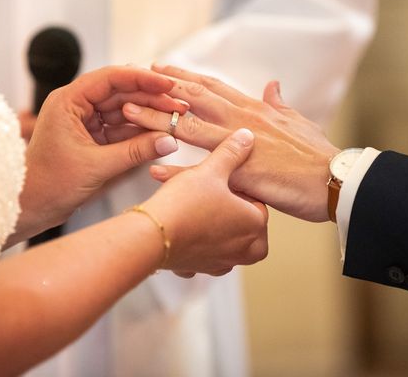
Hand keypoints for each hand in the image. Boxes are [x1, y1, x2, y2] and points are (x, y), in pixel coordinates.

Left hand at [14, 66, 188, 242]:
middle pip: (121, 93)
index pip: (110, 78)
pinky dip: (139, 132)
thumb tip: (169, 141)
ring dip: (148, 115)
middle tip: (179, 106)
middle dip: (151, 99)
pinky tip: (160, 134)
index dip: (142, 79)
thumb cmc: (49, 185)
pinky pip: (121, 128)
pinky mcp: (92, 137)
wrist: (29, 208)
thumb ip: (135, 152)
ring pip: (124, 110)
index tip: (168, 86)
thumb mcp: (97, 166)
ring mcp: (84, 121)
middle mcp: (76, 105)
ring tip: (175, 119)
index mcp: (68, 101)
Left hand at [123, 64, 340, 222]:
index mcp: (253, 108)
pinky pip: (201, 171)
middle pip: (193, 98)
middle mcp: (241, 120)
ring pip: (189, 127)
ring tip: (128, 112)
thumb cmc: (316, 153)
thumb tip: (272, 85)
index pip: (211, 86)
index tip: (161, 69)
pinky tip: (152, 168)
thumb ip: (278, 104)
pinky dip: (175, 170)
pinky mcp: (240, 172)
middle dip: (160, 89)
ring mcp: (239, 144)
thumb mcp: (296, 120)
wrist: (335, 180)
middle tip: (132, 79)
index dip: (184, 77)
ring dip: (156, 118)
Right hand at [140, 128, 268, 275]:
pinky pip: (203, 254)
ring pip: (225, 239)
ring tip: (194, 208)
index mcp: (256, 225)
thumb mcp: (210, 170)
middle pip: (244, 222)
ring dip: (213, 226)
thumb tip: (248, 136)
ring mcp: (222, 263)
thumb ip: (232, 152)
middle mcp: (245, 250)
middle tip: (209, 193)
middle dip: (228, 208)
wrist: (151, 236)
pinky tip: (182, 229)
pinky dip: (195, 243)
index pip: (256, 200)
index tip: (219, 179)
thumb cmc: (184, 203)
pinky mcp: (199, 270)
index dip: (236, 186)